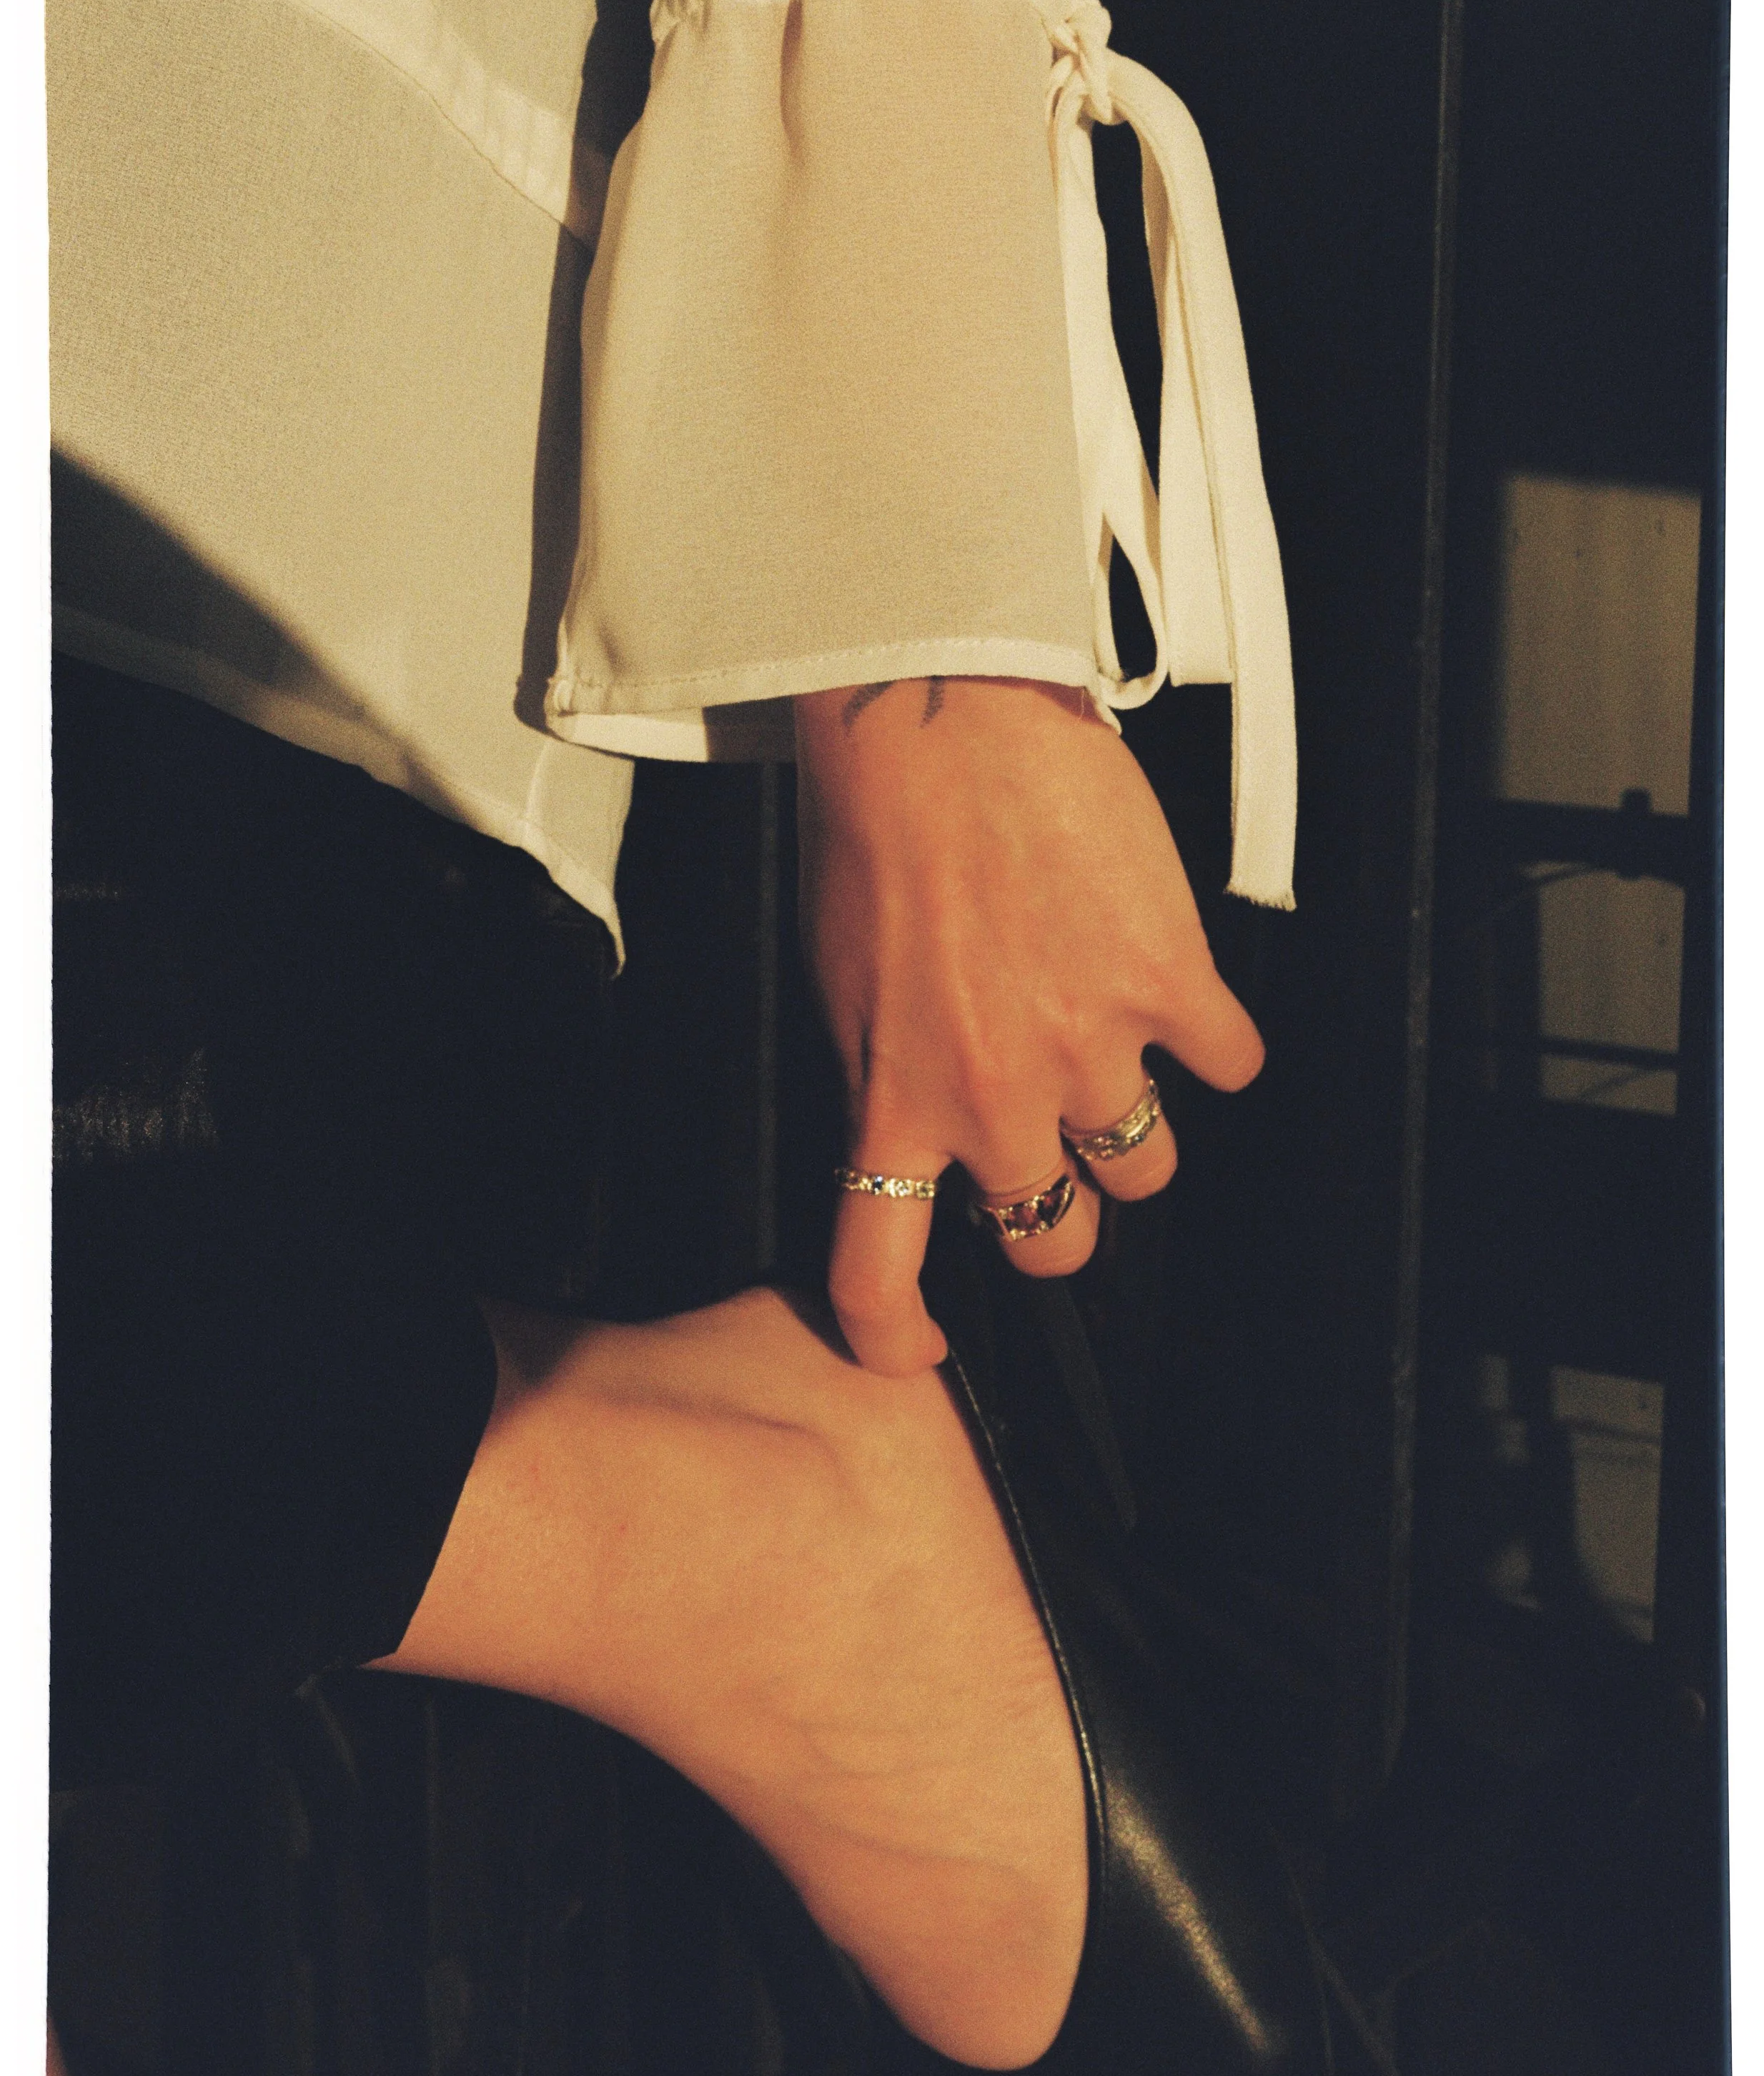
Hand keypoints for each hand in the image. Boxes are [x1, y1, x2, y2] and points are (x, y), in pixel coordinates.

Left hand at [796, 677, 1264, 1375]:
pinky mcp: (1171, 983)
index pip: (877, 1269)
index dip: (896, 1335)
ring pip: (1149, 1166)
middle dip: (1062, 1214)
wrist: (940, 722)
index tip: (919, 1353)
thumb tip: (911, 1126)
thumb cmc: (881, 831)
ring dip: (1139, 1128)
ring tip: (1120, 1054)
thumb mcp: (843, 985)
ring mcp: (1091, 1048)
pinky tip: (1188, 999)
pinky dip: (1217, 1040)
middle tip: (1058, 1163)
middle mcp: (994, 1097)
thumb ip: (884, 1075)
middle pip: (1055, 1237)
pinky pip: (1231, 1063)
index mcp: (894, 1100)